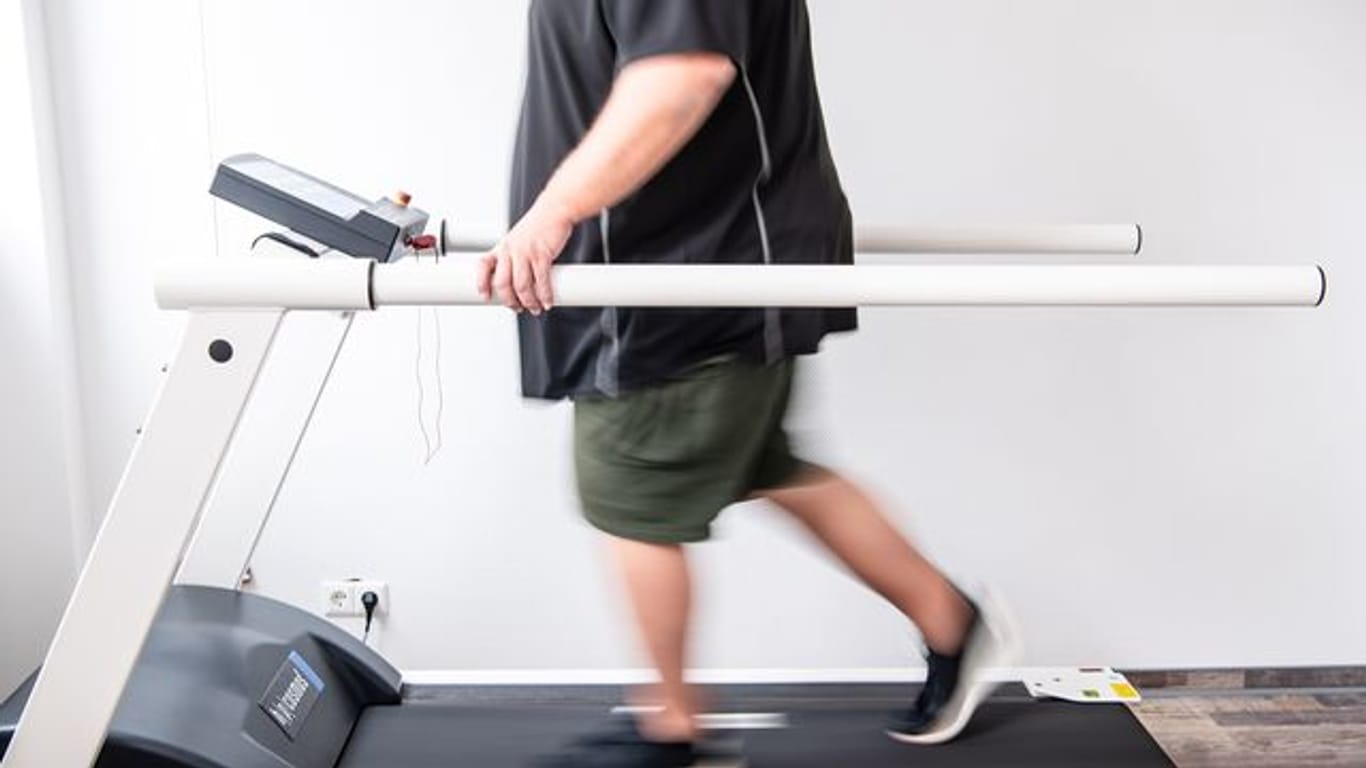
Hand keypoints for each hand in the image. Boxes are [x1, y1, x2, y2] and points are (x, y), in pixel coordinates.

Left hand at [476, 200, 574, 314]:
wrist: (555, 210)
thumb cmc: (539, 227)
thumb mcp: (519, 241)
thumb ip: (516, 259)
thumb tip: (521, 285)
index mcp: (502, 247)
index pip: (483, 265)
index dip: (481, 282)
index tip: (485, 296)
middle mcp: (510, 249)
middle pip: (502, 283)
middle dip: (510, 301)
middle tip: (518, 308)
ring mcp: (525, 252)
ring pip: (522, 285)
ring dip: (529, 302)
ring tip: (535, 308)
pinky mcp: (542, 254)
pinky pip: (541, 280)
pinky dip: (545, 295)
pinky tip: (547, 301)